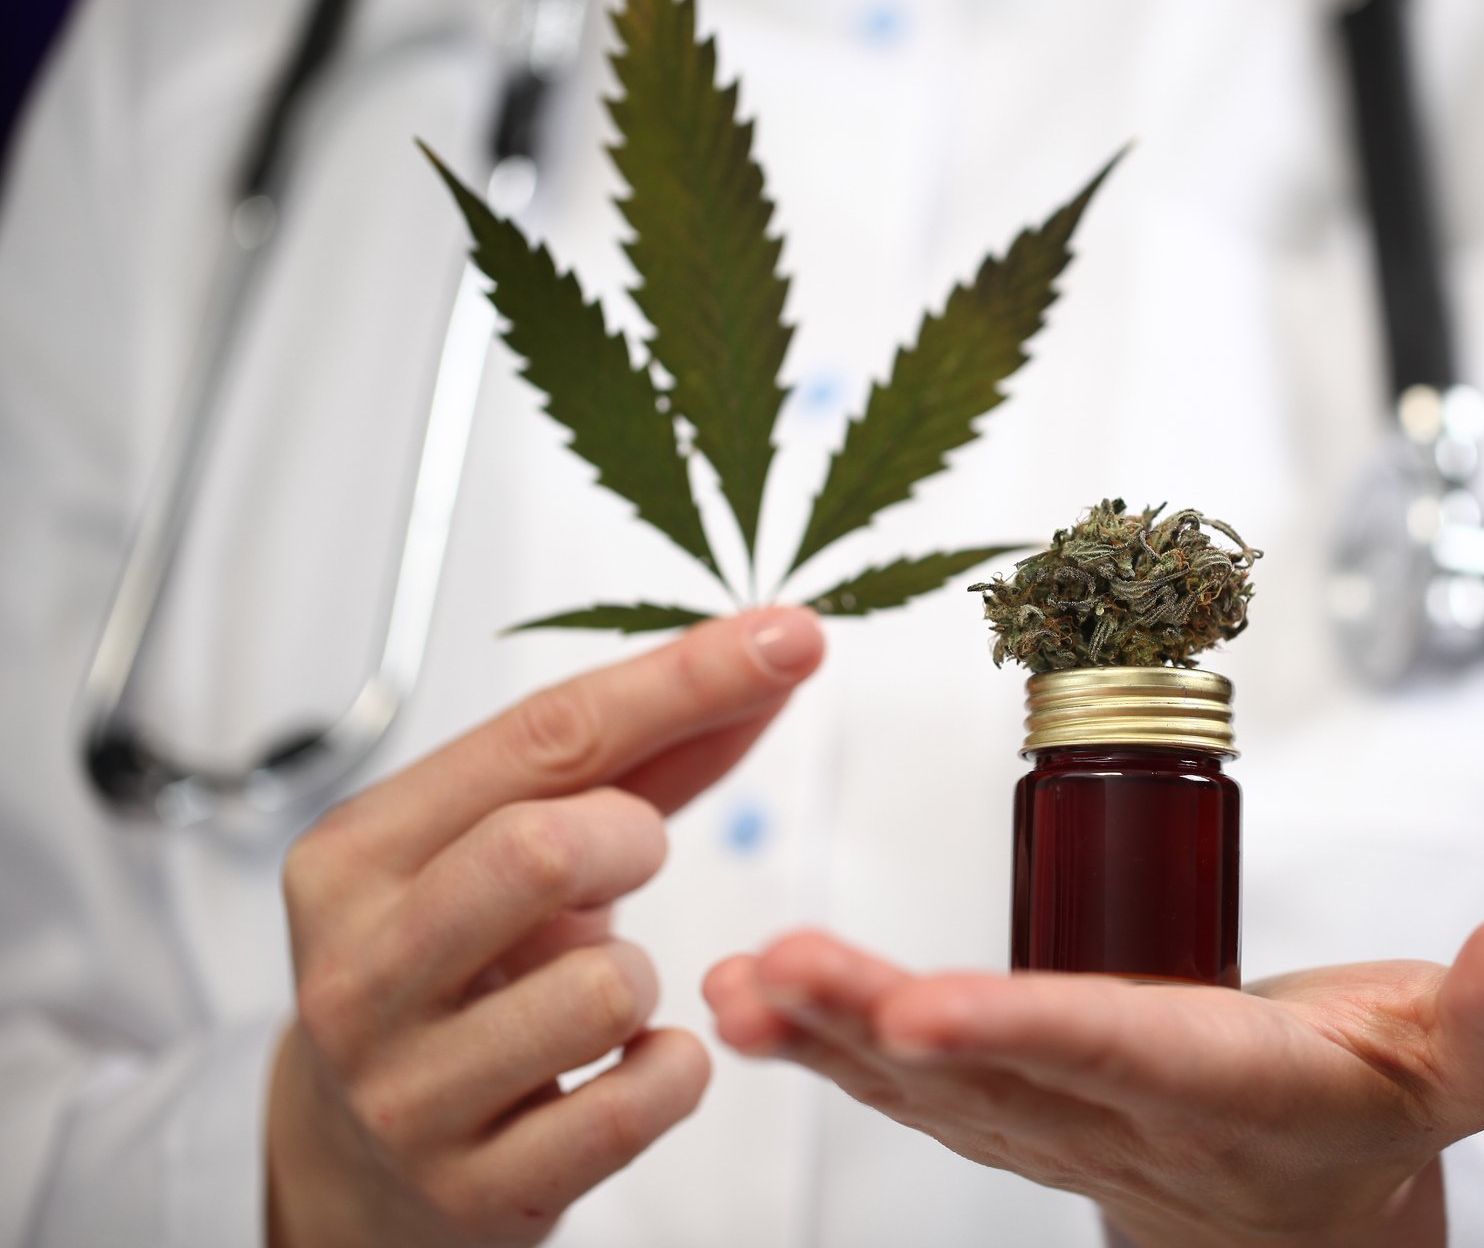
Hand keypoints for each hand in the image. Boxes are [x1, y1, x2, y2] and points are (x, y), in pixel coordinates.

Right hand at [267, 609, 824, 1247]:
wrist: (355, 1169)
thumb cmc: (451, 977)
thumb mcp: (508, 852)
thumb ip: (638, 757)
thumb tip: (768, 654)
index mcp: (358, 856)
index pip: (540, 739)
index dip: (681, 680)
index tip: (785, 640)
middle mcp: (362, 969)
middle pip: (544, 848)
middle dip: (632, 838)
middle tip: (632, 855)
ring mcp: (407, 1088)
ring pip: (603, 989)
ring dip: (644, 981)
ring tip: (596, 993)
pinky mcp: (473, 1187)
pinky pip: (637, 1101)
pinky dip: (671, 1069)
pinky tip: (626, 1065)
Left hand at [703, 911, 1483, 1247]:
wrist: (1310, 1209)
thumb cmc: (1381, 1097)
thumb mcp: (1467, 1063)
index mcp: (1244, 1095)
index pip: (1130, 1054)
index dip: (1030, 1032)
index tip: (924, 1005)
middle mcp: (1135, 1124)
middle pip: (1001, 1076)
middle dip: (885, 1028)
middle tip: (782, 970)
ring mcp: (1065, 1131)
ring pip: (936, 1090)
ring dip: (830, 1036)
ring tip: (737, 980)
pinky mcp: (1020, 1115)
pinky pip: (914, 1089)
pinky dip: (827, 1047)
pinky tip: (749, 1002)